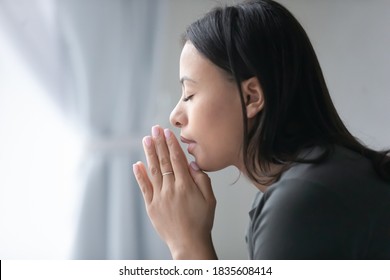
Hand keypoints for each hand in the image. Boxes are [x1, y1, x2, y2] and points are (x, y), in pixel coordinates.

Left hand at [132, 125, 216, 258]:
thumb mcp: (210, 199)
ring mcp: (159, 197)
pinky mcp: (151, 206)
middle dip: (158, 143)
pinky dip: (140, 175)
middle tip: (154, 129)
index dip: (171, 144)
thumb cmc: (202, 221)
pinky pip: (144, 187)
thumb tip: (191, 164)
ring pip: (153, 171)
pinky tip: (137, 164)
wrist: (188, 243)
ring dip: (149, 154)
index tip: (167, 132)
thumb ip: (202, 180)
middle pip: (164, 161)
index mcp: (186, 186)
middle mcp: (171, 189)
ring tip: (146, 140)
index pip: (177, 159)